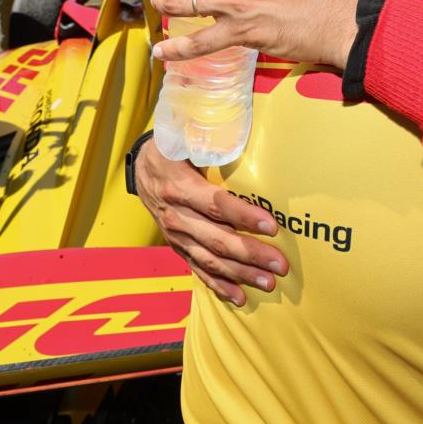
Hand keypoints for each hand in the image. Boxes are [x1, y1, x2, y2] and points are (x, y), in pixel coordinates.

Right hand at [135, 139, 287, 305]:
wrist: (142, 168)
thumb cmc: (172, 147)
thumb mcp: (184, 135)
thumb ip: (208, 136)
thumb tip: (235, 126)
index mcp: (179, 186)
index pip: (216, 204)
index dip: (244, 216)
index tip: (272, 226)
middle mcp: (176, 215)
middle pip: (217, 238)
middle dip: (251, 254)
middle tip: (280, 264)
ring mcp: (176, 235)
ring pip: (210, 259)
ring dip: (240, 274)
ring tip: (268, 283)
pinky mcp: (178, 247)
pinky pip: (198, 269)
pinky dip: (218, 285)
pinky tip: (239, 297)